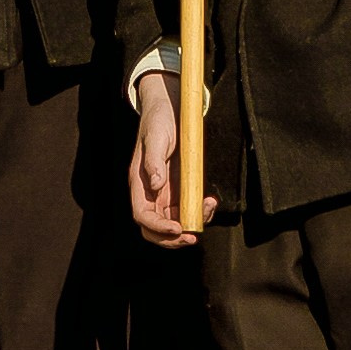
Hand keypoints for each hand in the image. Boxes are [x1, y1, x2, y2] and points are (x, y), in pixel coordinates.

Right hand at [130, 68, 214, 247]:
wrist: (170, 110)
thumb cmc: (158, 122)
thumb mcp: (156, 137)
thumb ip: (154, 161)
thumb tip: (156, 186)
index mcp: (140, 184)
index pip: (142, 216)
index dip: (157, 228)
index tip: (177, 229)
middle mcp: (151, 193)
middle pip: (155, 229)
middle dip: (172, 239)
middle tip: (192, 238)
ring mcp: (165, 194)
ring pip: (174, 224)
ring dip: (190, 226)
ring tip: (207, 210)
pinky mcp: (180, 190)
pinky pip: (188, 210)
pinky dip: (200, 211)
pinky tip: (210, 201)